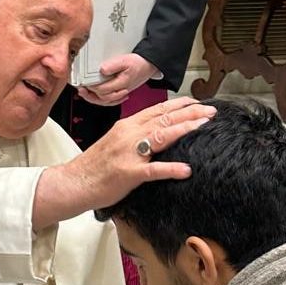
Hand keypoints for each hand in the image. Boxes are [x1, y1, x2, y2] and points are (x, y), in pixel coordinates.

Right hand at [32, 97, 215, 227]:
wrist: (74, 182)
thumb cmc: (95, 167)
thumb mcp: (115, 143)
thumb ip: (135, 136)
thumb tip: (156, 134)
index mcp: (127, 126)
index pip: (157, 110)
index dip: (180, 105)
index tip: (197, 102)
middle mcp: (129, 134)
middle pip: (164, 118)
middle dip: (190, 112)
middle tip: (211, 110)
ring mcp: (129, 153)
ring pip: (162, 136)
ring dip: (185, 129)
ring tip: (204, 125)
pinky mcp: (128, 173)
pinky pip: (153, 170)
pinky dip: (171, 169)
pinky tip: (186, 169)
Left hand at [79, 54, 160, 106]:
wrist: (150, 65)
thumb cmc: (139, 63)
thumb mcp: (126, 60)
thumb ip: (113, 65)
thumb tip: (102, 70)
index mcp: (121, 84)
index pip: (103, 90)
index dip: (92, 87)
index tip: (84, 82)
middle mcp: (121, 90)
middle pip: (103, 98)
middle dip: (90, 95)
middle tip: (81, 89)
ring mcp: (121, 92)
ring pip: (106, 101)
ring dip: (94, 99)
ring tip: (85, 94)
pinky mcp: (122, 91)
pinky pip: (111, 101)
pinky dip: (103, 100)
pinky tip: (97, 97)